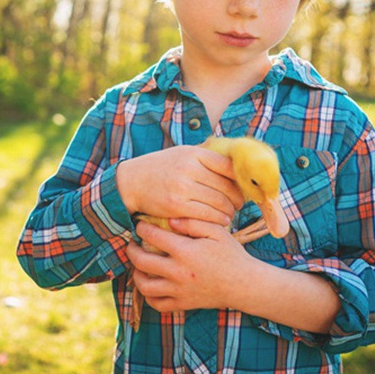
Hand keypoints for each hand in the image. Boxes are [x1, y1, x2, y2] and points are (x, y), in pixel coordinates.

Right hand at [116, 145, 243, 225]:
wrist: (131, 182)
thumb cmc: (160, 168)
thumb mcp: (181, 153)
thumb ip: (205, 156)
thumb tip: (235, 162)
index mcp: (193, 153)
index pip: (228, 166)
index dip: (240, 178)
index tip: (243, 186)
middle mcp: (189, 169)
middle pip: (227, 186)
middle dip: (238, 198)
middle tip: (239, 203)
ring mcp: (183, 188)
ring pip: (220, 203)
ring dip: (230, 210)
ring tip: (230, 212)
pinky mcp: (177, 207)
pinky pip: (207, 215)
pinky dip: (219, 219)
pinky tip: (221, 220)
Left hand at [126, 218, 251, 311]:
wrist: (244, 284)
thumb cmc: (231, 255)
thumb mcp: (217, 231)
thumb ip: (193, 222)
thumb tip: (169, 220)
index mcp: (186, 251)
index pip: (153, 236)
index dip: (142, 228)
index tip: (140, 225)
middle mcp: (178, 272)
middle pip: (142, 262)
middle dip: (131, 250)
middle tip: (131, 244)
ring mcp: (179, 291)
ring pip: (145, 286)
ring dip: (136, 275)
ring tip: (138, 266)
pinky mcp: (183, 304)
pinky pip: (157, 304)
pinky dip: (149, 296)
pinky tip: (150, 285)